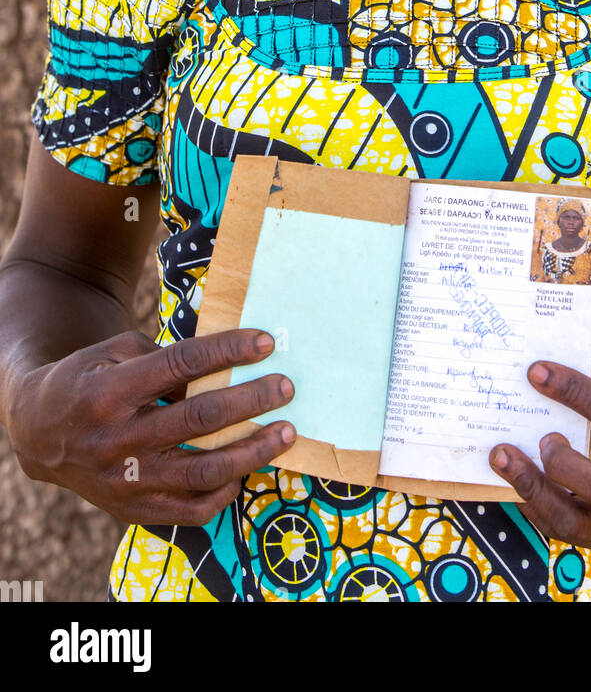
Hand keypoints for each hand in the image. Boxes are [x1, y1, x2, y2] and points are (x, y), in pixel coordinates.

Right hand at [7, 328, 294, 525]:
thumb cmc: (89, 379)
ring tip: (286, 433)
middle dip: (251, 401)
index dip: (227, 352)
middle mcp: (116, 441)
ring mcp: (125, 481)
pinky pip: (190, 510)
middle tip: (286, 387)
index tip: (266, 343)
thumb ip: (165, 359)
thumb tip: (224, 367)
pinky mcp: (132, 510)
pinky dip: (224, 492)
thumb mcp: (114, 352)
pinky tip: (246, 470)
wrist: (40, 431)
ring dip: (252, 452)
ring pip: (202, 472)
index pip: (181, 366)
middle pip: (198, 419)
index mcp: (109, 393)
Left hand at [488, 360, 590, 550]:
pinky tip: (510, 480)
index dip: (576, 393)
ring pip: (577, 524)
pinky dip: (533, 505)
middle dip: (564, 466)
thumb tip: (556, 391)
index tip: (537, 372)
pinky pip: (563, 530)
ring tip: (502, 459)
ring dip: (534, 491)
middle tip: (540, 438)